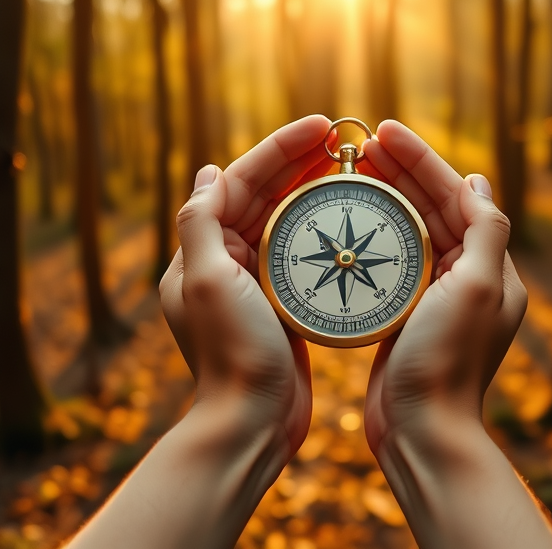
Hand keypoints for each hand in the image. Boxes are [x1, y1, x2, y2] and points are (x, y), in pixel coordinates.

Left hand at [159, 114, 334, 452]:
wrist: (252, 423)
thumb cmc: (233, 354)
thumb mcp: (207, 282)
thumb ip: (201, 224)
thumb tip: (208, 172)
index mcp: (202, 253)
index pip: (237, 182)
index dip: (277, 149)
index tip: (319, 127)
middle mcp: (223, 264)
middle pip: (262, 197)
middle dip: (298, 163)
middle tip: (343, 139)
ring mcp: (252, 286)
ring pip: (283, 223)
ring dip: (312, 192)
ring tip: (350, 168)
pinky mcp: (280, 307)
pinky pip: (299, 255)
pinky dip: (321, 231)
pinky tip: (350, 218)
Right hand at [362, 120, 526, 451]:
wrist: (421, 431)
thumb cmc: (446, 362)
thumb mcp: (478, 289)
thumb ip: (486, 232)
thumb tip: (478, 181)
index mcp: (489, 269)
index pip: (457, 197)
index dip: (422, 160)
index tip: (385, 131)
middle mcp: (466, 280)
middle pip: (430, 210)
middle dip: (398, 173)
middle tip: (359, 145)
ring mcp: (434, 300)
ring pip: (408, 235)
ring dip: (382, 201)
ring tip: (348, 172)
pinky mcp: (404, 318)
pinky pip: (390, 265)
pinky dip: (371, 239)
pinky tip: (344, 224)